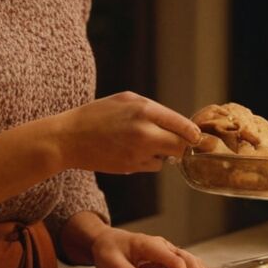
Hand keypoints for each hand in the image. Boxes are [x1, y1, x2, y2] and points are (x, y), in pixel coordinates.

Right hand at [53, 92, 200, 174]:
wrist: (68, 138)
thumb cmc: (97, 115)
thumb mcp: (126, 100)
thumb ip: (154, 110)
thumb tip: (179, 124)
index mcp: (145, 111)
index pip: (184, 126)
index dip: (195, 134)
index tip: (198, 137)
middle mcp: (145, 132)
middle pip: (181, 146)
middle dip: (184, 146)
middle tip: (182, 143)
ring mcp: (138, 152)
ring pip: (167, 158)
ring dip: (163, 153)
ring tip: (143, 142)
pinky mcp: (131, 167)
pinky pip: (152, 166)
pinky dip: (149, 161)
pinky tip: (132, 151)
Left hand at [88, 226, 231, 267]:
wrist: (106, 240)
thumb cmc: (108, 252)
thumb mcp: (114, 265)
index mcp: (151, 245)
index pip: (173, 259)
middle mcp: (164, 246)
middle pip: (189, 259)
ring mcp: (168, 251)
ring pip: (193, 261)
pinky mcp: (169, 258)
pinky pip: (189, 265)